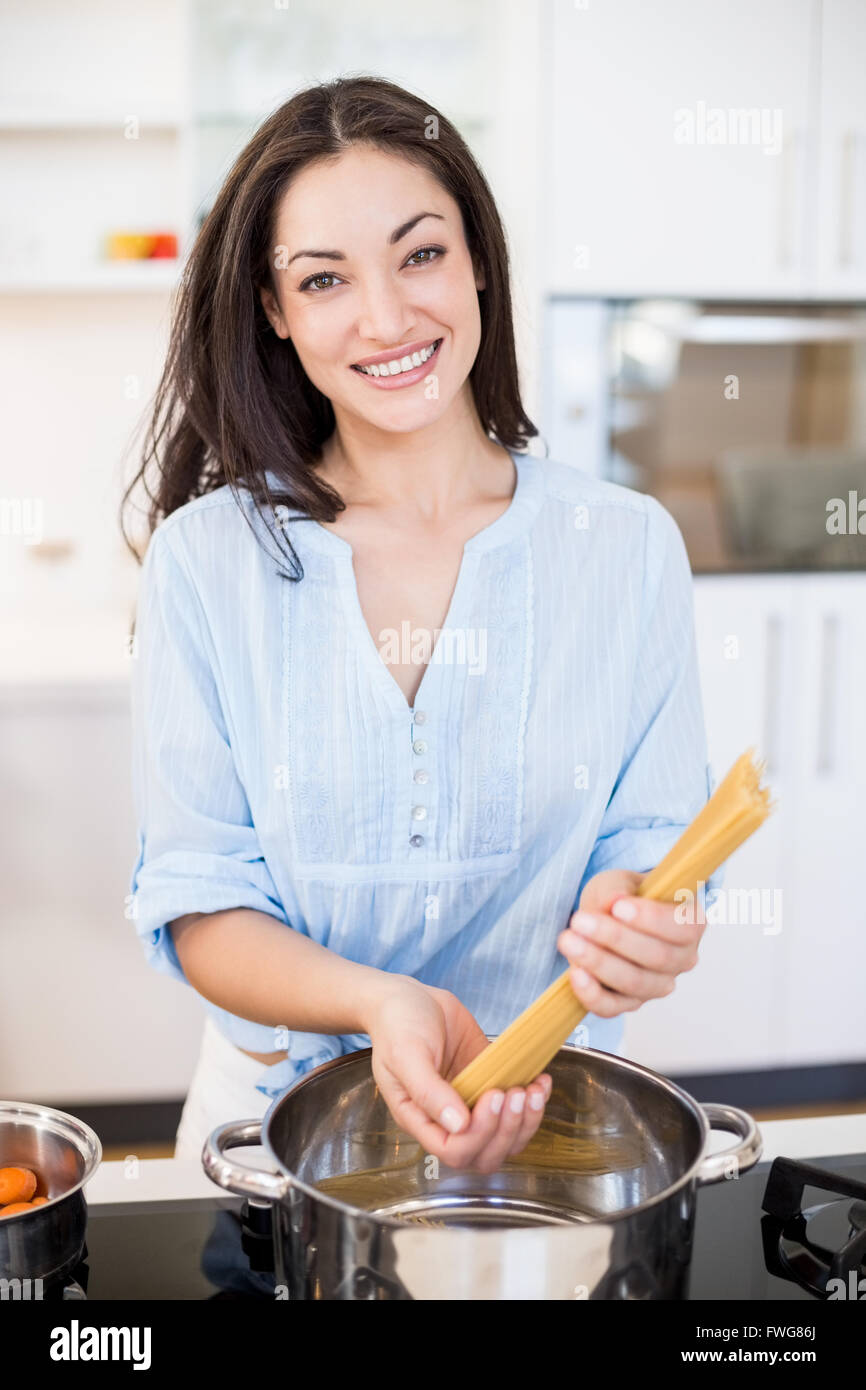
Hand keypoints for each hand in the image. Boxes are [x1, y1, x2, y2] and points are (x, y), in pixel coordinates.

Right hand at [364, 977, 550, 1172]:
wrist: (409, 997)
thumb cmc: (397, 1026)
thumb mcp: (406, 1054)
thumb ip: (428, 1092)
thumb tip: (458, 1125)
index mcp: (421, 1118)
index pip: (454, 1151)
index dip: (479, 1135)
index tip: (491, 1096)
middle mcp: (448, 1119)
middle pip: (485, 1154)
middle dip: (506, 1129)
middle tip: (513, 1094)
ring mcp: (471, 1103)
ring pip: (506, 1138)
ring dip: (525, 1121)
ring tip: (532, 1091)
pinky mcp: (489, 1083)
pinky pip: (516, 1109)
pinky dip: (534, 1101)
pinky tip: (541, 1082)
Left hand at [557, 869, 703, 1017]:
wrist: (605, 919)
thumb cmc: (622, 897)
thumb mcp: (618, 881)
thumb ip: (617, 889)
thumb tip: (614, 900)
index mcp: (690, 924)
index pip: (682, 928)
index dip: (651, 919)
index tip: (618, 906)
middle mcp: (682, 959)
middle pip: (657, 957)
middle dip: (615, 938)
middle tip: (580, 920)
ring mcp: (658, 985)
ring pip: (634, 982)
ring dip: (599, 962)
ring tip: (568, 940)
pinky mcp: (630, 1003)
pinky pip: (612, 1007)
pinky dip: (592, 994)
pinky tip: (575, 973)